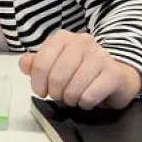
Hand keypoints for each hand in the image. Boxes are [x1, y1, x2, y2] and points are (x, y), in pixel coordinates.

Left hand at [19, 30, 141, 108]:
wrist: (117, 76)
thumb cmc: (81, 71)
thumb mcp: (55, 65)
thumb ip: (36, 64)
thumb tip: (24, 63)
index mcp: (63, 38)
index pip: (41, 62)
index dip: (38, 82)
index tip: (41, 91)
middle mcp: (82, 42)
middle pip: (56, 76)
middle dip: (55, 93)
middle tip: (60, 96)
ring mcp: (100, 55)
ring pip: (73, 88)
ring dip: (71, 99)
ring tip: (75, 97)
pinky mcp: (114, 73)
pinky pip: (89, 96)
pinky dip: (85, 103)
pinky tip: (88, 99)